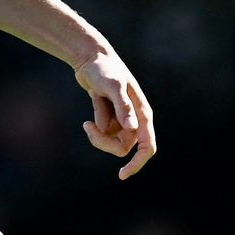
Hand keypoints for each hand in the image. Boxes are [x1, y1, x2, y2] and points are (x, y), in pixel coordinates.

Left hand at [74, 47, 157, 179]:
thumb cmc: (104, 69)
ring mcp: (123, 121)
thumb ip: (123, 106)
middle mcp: (135, 120)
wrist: (89, 59)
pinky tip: (91, 111)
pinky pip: (103, 134)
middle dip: (103, 143)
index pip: (147, 146)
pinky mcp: (110, 119)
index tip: (122, 175)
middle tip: (88, 128)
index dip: (138, 163)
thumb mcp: (113, 86)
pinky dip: (94, 127)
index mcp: (143, 115)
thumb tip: (132, 128)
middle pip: (123, 148)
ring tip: (87, 123)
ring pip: (111, 143)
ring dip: (97, 136)